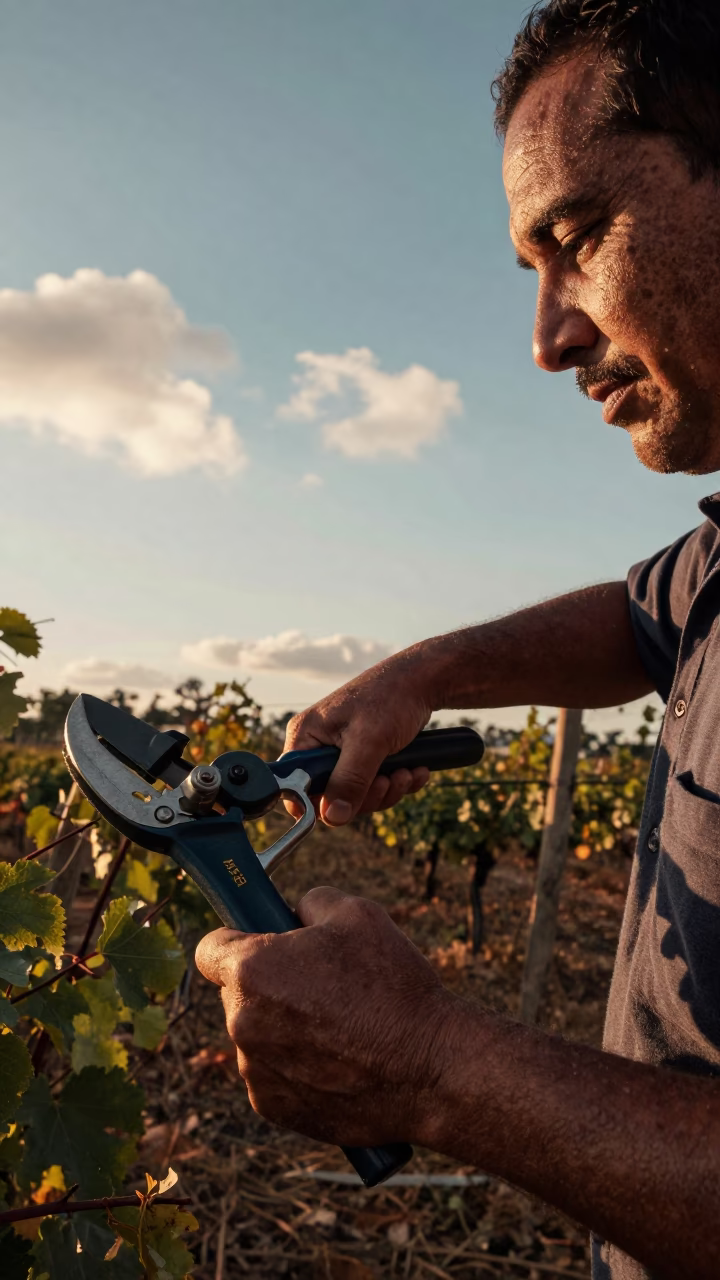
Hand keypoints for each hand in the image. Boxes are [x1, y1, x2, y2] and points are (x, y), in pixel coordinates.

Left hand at [195, 887, 453, 1147]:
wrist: (429, 1071)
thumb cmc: (394, 987)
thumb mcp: (358, 913)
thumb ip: (310, 902)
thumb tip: (293, 913)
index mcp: (253, 969)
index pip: (209, 947)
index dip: (236, 939)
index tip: (258, 941)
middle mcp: (241, 1022)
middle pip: (237, 992)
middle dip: (268, 984)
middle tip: (319, 982)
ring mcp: (254, 1070)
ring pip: (255, 1035)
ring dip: (282, 1027)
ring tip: (341, 1026)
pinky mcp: (273, 1107)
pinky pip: (272, 1074)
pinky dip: (296, 1066)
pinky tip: (340, 1059)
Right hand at [284, 653, 433, 824]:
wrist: (422, 682)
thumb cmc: (390, 698)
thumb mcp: (369, 741)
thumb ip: (349, 780)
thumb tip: (333, 817)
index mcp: (306, 737)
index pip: (295, 787)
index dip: (320, 804)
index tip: (350, 805)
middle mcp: (319, 747)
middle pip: (331, 797)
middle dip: (367, 795)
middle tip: (389, 781)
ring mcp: (342, 753)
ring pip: (357, 795)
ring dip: (387, 790)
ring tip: (407, 773)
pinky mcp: (365, 757)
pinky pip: (375, 785)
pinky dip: (397, 782)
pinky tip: (414, 770)